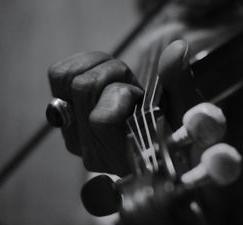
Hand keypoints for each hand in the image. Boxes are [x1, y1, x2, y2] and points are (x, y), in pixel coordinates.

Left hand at [48, 40, 193, 174]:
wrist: (152, 137)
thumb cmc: (172, 129)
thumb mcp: (184, 111)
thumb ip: (180, 84)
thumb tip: (176, 49)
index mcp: (122, 158)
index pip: (102, 119)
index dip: (122, 95)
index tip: (139, 98)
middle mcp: (90, 151)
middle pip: (83, 88)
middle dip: (112, 74)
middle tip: (130, 82)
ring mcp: (73, 134)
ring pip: (66, 79)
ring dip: (97, 66)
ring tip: (117, 78)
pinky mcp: (63, 116)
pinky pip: (58, 75)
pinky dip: (81, 63)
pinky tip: (101, 74)